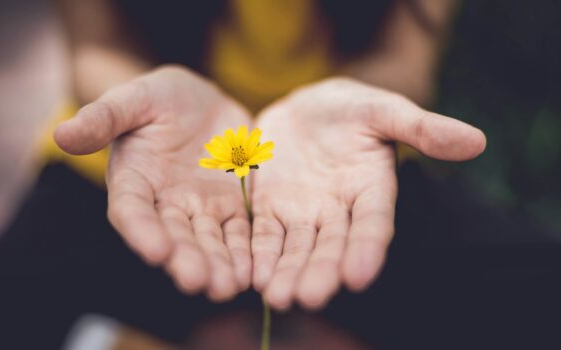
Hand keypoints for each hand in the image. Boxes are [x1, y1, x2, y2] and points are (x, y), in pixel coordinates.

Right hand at [54, 66, 251, 300]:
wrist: (200, 102)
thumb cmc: (159, 98)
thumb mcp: (133, 99)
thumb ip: (103, 117)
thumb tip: (61, 134)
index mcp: (134, 181)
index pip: (132, 211)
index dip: (142, 231)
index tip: (156, 251)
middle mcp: (165, 203)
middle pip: (174, 236)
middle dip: (186, 259)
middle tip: (199, 282)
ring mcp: (200, 208)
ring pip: (209, 241)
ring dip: (218, 265)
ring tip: (229, 286)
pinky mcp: (232, 206)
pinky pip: (239, 232)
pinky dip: (245, 252)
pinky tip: (254, 271)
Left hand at [251, 77, 485, 309]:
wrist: (304, 108)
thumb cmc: (349, 108)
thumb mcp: (383, 110)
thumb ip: (422, 127)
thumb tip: (477, 141)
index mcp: (371, 189)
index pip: (373, 224)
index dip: (367, 248)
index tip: (359, 276)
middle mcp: (338, 210)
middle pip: (331, 246)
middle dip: (321, 272)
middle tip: (309, 297)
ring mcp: (303, 213)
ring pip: (296, 248)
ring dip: (287, 272)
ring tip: (278, 297)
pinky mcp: (270, 209)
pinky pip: (264, 235)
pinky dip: (259, 254)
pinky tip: (251, 275)